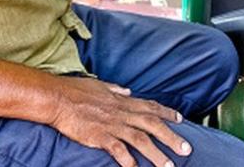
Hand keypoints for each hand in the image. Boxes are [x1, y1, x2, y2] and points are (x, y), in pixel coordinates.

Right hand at [47, 76, 191, 166]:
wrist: (57, 98)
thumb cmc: (74, 90)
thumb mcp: (99, 85)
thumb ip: (115, 89)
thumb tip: (127, 90)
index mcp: (121, 101)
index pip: (149, 106)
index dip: (166, 113)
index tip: (180, 119)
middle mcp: (121, 113)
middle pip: (152, 125)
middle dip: (171, 137)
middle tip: (187, 149)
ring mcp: (111, 125)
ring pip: (141, 140)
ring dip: (157, 154)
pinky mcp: (100, 136)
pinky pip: (118, 150)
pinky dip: (128, 160)